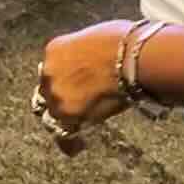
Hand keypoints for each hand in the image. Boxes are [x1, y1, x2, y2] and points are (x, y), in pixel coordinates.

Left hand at [36, 20, 132, 151]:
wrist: (134, 57)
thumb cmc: (124, 42)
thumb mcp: (95, 36)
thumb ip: (84, 52)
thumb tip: (94, 60)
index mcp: (54, 49)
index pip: (51, 67)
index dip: (63, 76)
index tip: (73, 81)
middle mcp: (49, 72)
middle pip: (48, 91)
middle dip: (62, 96)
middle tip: (80, 100)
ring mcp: (57, 96)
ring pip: (53, 113)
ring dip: (67, 117)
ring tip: (81, 125)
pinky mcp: (69, 115)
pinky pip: (63, 135)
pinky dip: (70, 143)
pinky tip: (79, 147)